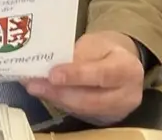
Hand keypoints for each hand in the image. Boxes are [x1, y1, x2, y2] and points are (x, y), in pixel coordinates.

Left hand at [25, 31, 145, 124]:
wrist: (122, 63)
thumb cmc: (106, 50)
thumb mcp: (94, 43)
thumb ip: (77, 55)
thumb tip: (50, 65)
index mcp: (128, 68)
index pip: (102, 74)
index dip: (76, 76)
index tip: (52, 75)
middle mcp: (128, 94)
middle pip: (90, 99)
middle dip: (59, 92)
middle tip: (33, 84)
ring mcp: (118, 111)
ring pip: (82, 109)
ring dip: (55, 99)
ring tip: (34, 88)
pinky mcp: (106, 119)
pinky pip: (80, 113)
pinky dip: (60, 103)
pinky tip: (45, 93)